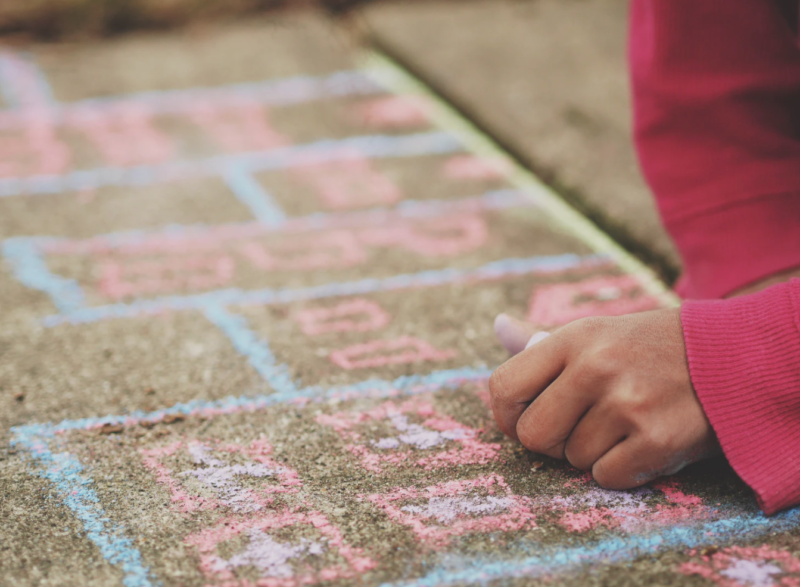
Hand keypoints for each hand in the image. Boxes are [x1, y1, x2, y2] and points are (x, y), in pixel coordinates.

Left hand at [489, 309, 720, 488]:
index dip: (506, 413)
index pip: (504, 387)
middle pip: (531, 435)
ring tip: (620, 425)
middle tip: (574, 428)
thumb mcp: (594, 333)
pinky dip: (619, 469)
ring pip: (571, 459)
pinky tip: (639, 443)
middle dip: (548, 441)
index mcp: (572, 339)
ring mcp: (627, 404)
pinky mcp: (658, 440)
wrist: (727, 358)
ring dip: (591, 452)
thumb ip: (541, 342)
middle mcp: (595, 367)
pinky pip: (606, 477)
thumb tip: (498, 327)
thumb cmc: (646, 349)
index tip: (524, 418)